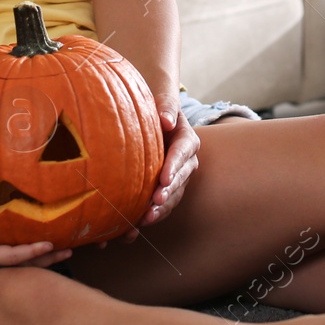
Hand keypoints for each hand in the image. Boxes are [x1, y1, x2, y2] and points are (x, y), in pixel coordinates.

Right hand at [0, 212, 72, 268]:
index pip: (11, 256)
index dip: (31, 252)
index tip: (49, 244)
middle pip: (24, 264)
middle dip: (47, 258)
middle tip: (70, 251)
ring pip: (24, 262)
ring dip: (45, 257)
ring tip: (68, 250)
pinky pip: (17, 256)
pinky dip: (34, 253)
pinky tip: (48, 246)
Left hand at [100, 95, 198, 246]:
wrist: (150, 119)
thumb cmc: (155, 107)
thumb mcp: (161, 101)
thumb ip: (166, 106)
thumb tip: (166, 120)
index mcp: (186, 140)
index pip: (182, 153)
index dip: (174, 166)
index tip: (164, 179)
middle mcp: (185, 161)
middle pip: (180, 178)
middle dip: (169, 192)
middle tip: (156, 201)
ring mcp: (177, 176)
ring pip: (173, 195)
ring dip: (162, 208)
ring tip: (147, 218)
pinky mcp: (165, 187)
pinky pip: (162, 203)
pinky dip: (152, 213)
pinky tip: (138, 224)